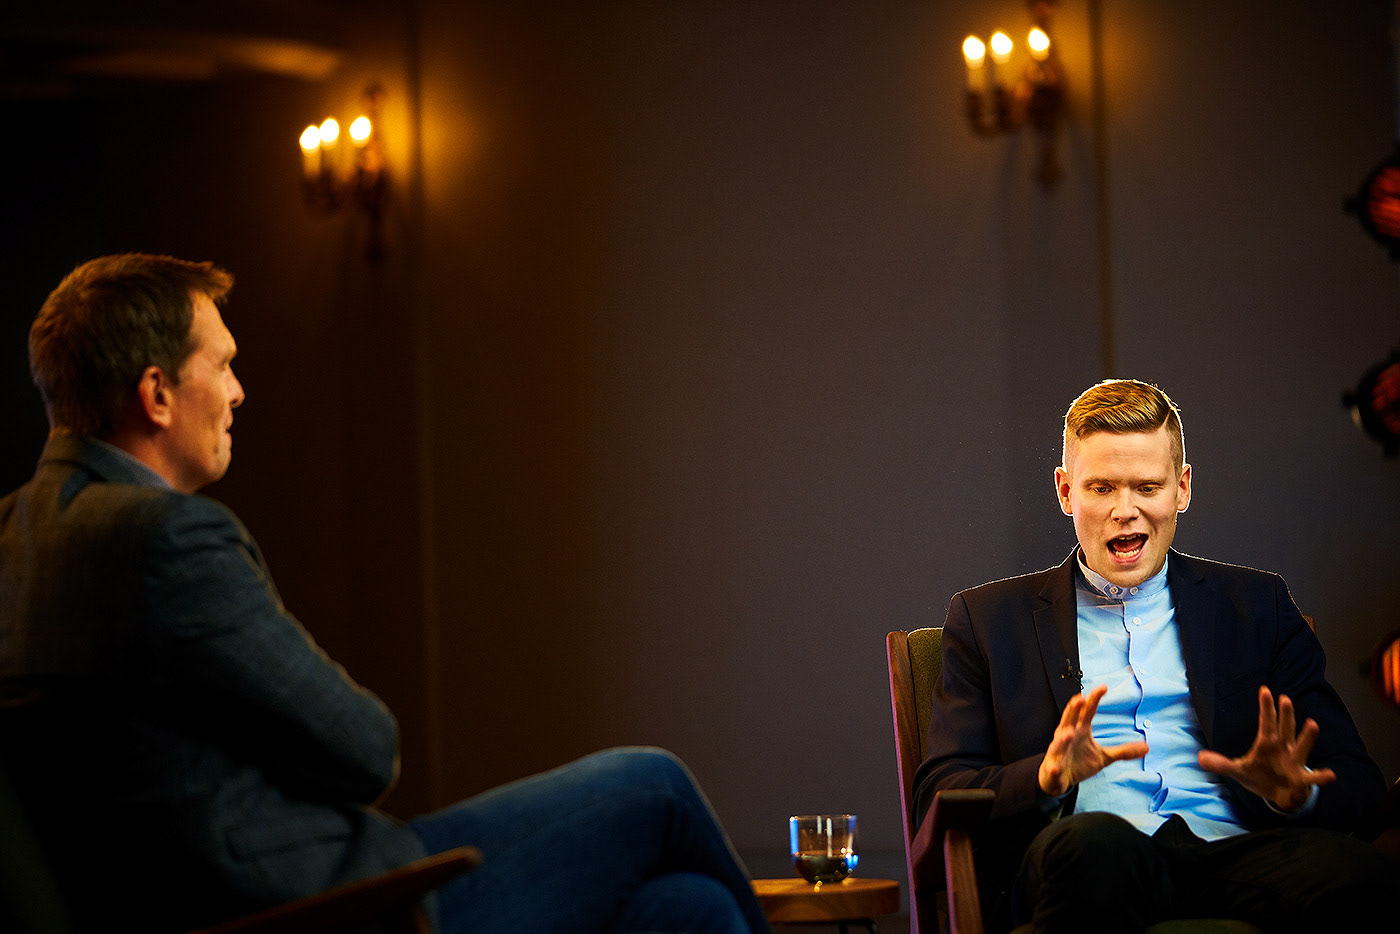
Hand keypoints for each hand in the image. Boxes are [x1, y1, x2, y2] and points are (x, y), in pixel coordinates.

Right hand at [1038, 684, 1149, 796]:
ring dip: (1063, 738)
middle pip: (1069, 721)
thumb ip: (1123, 751)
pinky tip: (1054, 768)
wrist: (1057, 778)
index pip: (1087, 712)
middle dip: (1072, 711)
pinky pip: (1053, 768)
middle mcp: (1067, 737)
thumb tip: (1147, 747)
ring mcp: (1059, 753)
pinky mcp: (1054, 769)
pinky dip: (1053, 768)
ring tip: (1068, 733)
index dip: (1094, 699)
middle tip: (1079, 699)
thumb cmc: (1079, 761)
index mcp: (1080, 731)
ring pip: (1059, 743)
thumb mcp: (1104, 756)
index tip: (1103, 687)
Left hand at [1197, 686, 1335, 811]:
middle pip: (1285, 728)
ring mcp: (1294, 761)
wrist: (1279, 795)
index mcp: (1268, 743)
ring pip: (1302, 746)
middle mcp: (1284, 748)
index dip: (1265, 707)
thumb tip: (1199, 757)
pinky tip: (1330, 774)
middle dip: (1285, 715)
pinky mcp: (1301, 778)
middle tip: (1285, 699)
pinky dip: (1320, 776)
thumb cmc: (1260, 777)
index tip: (1265, 690)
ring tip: (1312, 724)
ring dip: (1307, 737)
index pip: (1266, 722)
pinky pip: (1312, 777)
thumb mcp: (1238, 771)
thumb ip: (1221, 764)